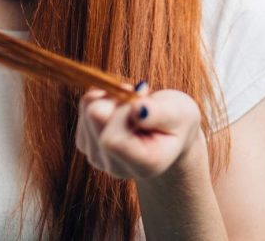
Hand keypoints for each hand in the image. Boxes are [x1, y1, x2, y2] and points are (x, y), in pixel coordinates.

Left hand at [75, 82, 203, 182]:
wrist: (168, 133)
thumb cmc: (177, 121)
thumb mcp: (180, 112)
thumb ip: (158, 113)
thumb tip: (136, 109)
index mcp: (144, 165)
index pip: (111, 139)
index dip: (123, 111)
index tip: (142, 100)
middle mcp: (116, 167)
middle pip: (95, 116)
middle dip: (116, 97)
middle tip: (139, 96)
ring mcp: (98, 157)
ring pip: (87, 108)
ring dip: (109, 97)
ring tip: (132, 104)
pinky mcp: (86, 144)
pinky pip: (84, 107)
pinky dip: (102, 98)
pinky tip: (120, 107)